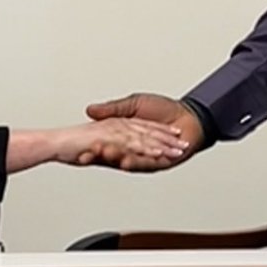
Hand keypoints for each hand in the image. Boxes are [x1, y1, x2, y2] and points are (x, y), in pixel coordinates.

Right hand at [56, 116, 189, 167]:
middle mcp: (133, 147)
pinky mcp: (158, 162)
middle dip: (98, 154)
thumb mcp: (134, 103)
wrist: (190, 117)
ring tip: (102, 157)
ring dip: (114, 158)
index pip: (104, 141)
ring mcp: (145, 155)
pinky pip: (145, 162)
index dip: (90, 146)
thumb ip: (113, 109)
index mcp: (124, 134)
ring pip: (126, 157)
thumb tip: (90, 110)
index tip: (75, 148)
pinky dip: (135, 161)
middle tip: (82, 155)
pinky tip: (125, 161)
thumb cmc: (164, 109)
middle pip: (113, 151)